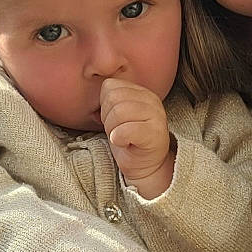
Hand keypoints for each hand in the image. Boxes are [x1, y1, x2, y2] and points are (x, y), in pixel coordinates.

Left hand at [100, 78, 173, 196]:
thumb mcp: (117, 114)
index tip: (112, 119)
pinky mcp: (155, 134)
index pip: (110, 86)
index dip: (104, 104)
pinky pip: (128, 130)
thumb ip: (110, 99)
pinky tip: (124, 143)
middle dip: (107, 117)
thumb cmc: (128, 139)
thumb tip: (95, 98)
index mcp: (141, 92)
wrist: (145, 166)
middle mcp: (151, 99)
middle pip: (113, 98)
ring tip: (121, 137)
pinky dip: (119, 137)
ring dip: (112, 129)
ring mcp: (156, 116)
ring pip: (119, 112)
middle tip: (116, 130)